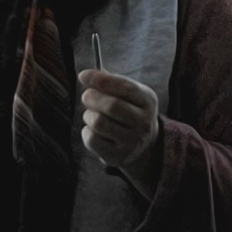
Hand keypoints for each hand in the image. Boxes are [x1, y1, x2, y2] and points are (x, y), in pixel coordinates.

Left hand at [77, 69, 165, 188]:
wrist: (142, 143)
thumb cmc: (130, 111)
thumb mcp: (129, 93)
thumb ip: (111, 82)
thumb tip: (86, 76)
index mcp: (147, 101)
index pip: (125, 87)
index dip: (102, 80)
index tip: (83, 75)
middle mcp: (143, 123)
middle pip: (111, 106)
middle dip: (92, 98)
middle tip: (87, 96)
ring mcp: (131, 142)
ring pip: (98, 122)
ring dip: (88, 115)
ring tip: (92, 114)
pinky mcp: (117, 156)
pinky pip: (92, 139)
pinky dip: (87, 131)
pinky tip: (94, 130)